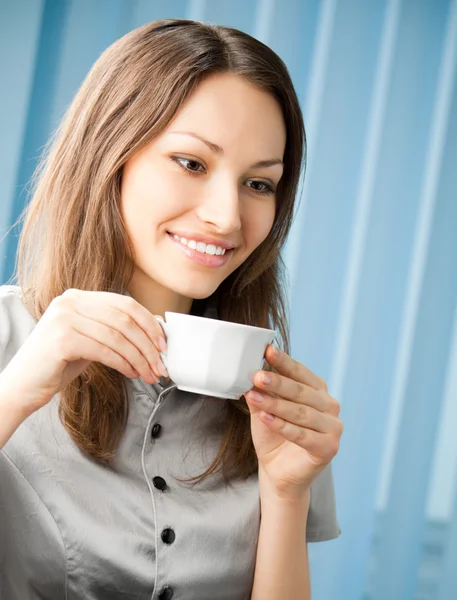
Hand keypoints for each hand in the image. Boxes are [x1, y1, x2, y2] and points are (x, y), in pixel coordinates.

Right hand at [0, 289, 167, 414]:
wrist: (23, 385)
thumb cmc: (58, 364)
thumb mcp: (89, 339)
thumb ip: (112, 330)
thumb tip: (152, 336)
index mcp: (78, 297)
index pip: (125, 304)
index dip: (149, 323)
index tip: (163, 344)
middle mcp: (69, 302)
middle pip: (124, 319)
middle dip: (148, 344)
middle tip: (160, 365)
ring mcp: (64, 318)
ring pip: (118, 336)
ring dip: (139, 358)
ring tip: (149, 374)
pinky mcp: (61, 340)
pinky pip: (105, 351)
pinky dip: (124, 363)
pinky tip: (131, 373)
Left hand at [245, 345, 342, 500]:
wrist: (277, 472)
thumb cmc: (273, 436)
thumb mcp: (264, 409)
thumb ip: (261, 392)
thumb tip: (250, 371)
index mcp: (318, 391)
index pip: (300, 372)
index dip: (284, 362)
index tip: (267, 350)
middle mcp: (330, 406)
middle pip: (300, 392)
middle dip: (277, 383)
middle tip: (257, 375)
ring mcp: (333, 428)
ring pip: (301, 413)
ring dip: (275, 404)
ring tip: (253, 396)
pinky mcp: (329, 448)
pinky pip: (302, 435)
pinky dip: (282, 426)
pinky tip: (265, 417)